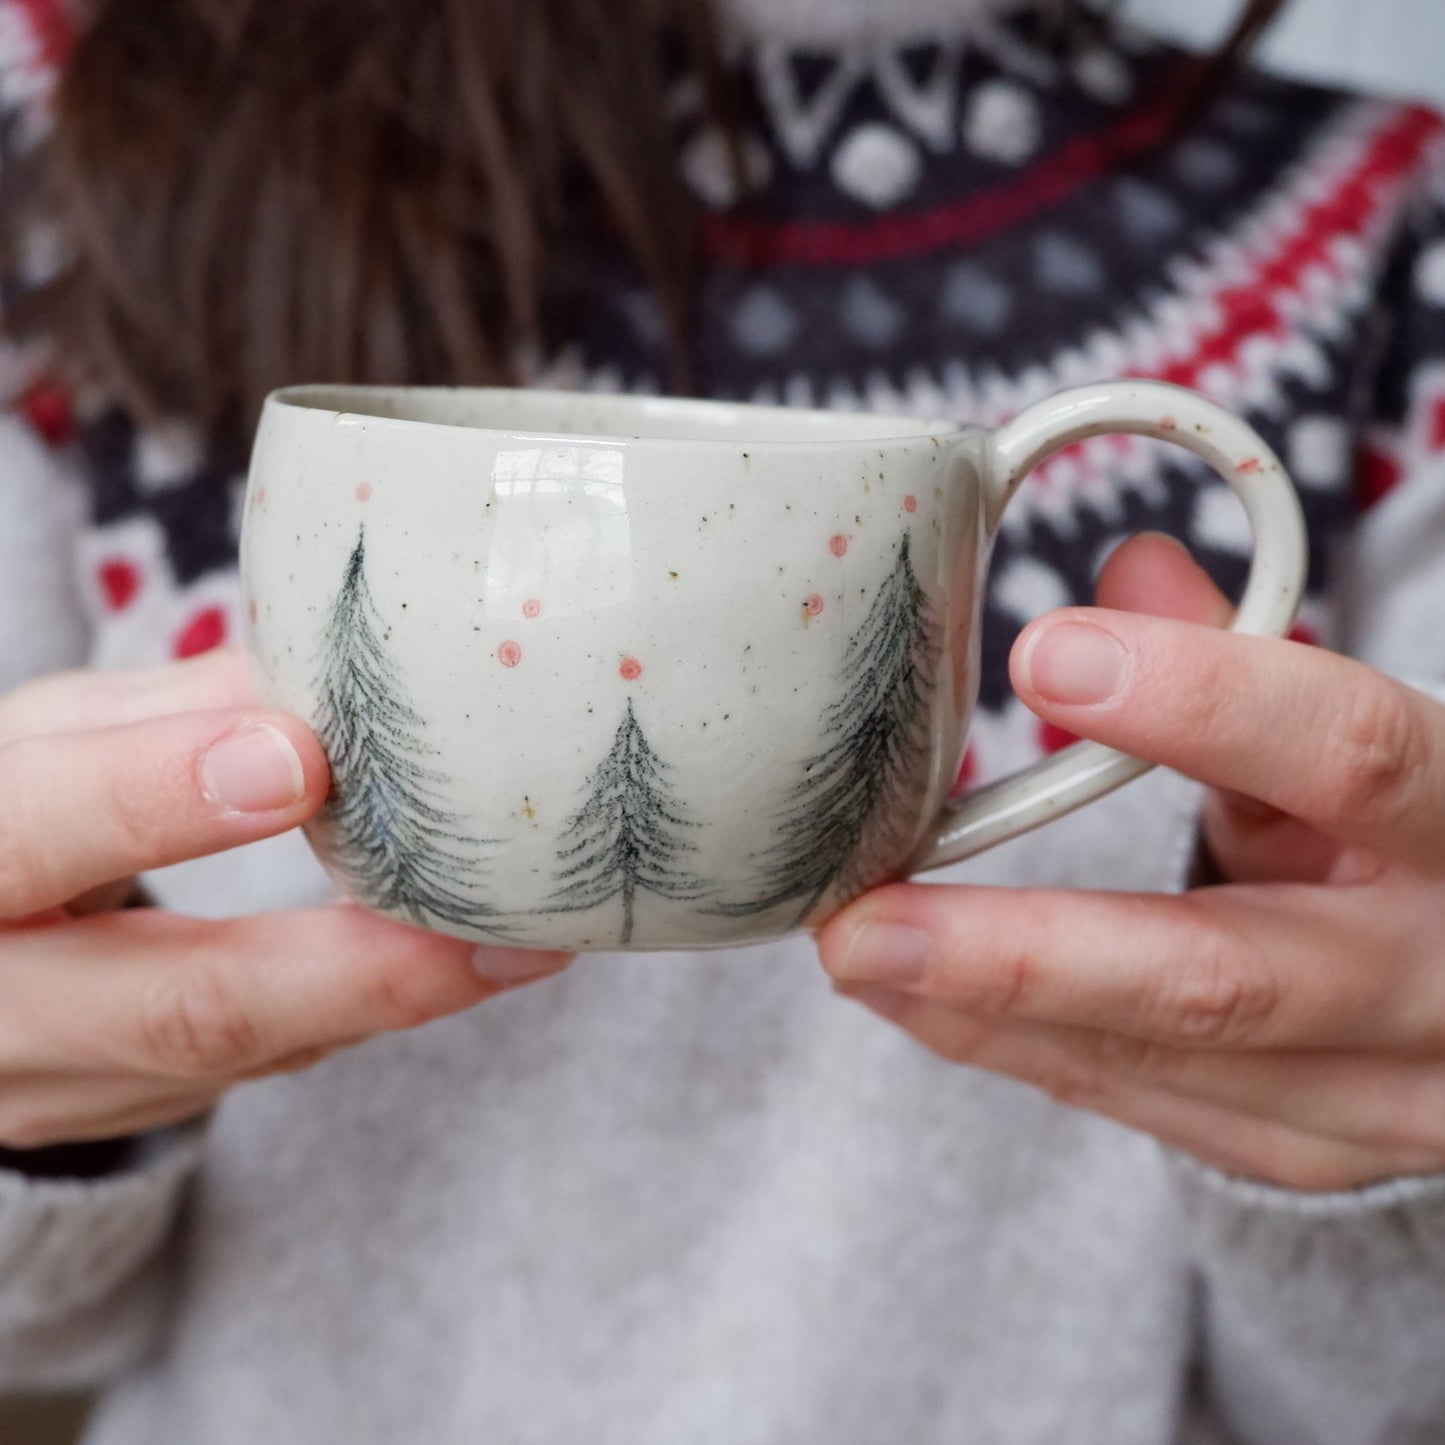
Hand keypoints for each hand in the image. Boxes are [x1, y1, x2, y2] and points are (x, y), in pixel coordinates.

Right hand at [0, 651, 568, 1149]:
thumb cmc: (9, 814)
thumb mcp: (50, 740)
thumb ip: (171, 717)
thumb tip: (330, 686)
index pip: (31, 835)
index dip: (158, 798)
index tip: (303, 759)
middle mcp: (0, 1009)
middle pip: (181, 1009)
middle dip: (358, 973)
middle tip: (498, 931)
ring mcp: (60, 1084)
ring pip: (251, 1052)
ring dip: (395, 998)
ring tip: (528, 945)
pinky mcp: (131, 1108)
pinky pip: (266, 1062)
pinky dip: (365, 1008)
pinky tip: (459, 963)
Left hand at [818, 534, 1444, 1192]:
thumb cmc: (1414, 831)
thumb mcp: (1364, 733)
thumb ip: (1249, 658)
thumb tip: (1124, 578)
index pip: (1353, 757)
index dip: (1204, 704)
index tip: (1039, 653)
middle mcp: (1438, 984)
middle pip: (1219, 978)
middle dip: (1016, 953)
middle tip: (861, 922)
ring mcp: (1377, 1095)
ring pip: (1154, 1060)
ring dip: (978, 1007)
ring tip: (855, 950)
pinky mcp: (1307, 1149)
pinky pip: (1138, 1101)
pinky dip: (1011, 1045)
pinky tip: (913, 999)